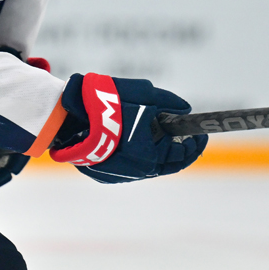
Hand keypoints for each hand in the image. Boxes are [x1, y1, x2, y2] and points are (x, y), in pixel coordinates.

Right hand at [49, 73, 206, 183]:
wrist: (67, 114)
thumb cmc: (109, 103)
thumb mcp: (145, 95)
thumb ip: (169, 103)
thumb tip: (184, 110)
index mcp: (148, 158)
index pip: (181, 157)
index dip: (194, 144)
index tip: (200, 133)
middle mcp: (135, 171)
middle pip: (164, 163)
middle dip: (175, 147)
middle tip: (181, 133)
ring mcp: (116, 174)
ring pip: (144, 163)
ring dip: (154, 149)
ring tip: (156, 130)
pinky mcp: (100, 172)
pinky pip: (125, 163)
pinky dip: (134, 151)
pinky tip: (131, 135)